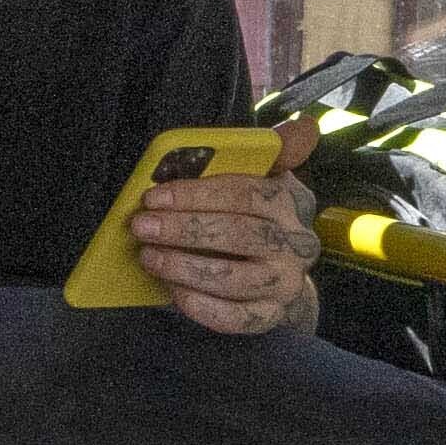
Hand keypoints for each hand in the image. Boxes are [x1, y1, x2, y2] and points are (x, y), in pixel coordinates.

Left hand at [125, 161, 321, 339]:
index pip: (248, 193)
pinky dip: (202, 306)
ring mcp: (286, 283)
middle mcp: (296, 244)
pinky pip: (236, 317)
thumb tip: (303, 127)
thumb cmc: (256, 218)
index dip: (198, 194)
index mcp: (291, 202)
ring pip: (234, 277)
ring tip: (149, 257)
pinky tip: (173, 292)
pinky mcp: (271, 316)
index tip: (155, 196)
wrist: (280, 277)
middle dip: (184, 229)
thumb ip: (271, 152)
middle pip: (240, 234)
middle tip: (142, 227)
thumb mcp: (264, 180)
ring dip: (185, 267)